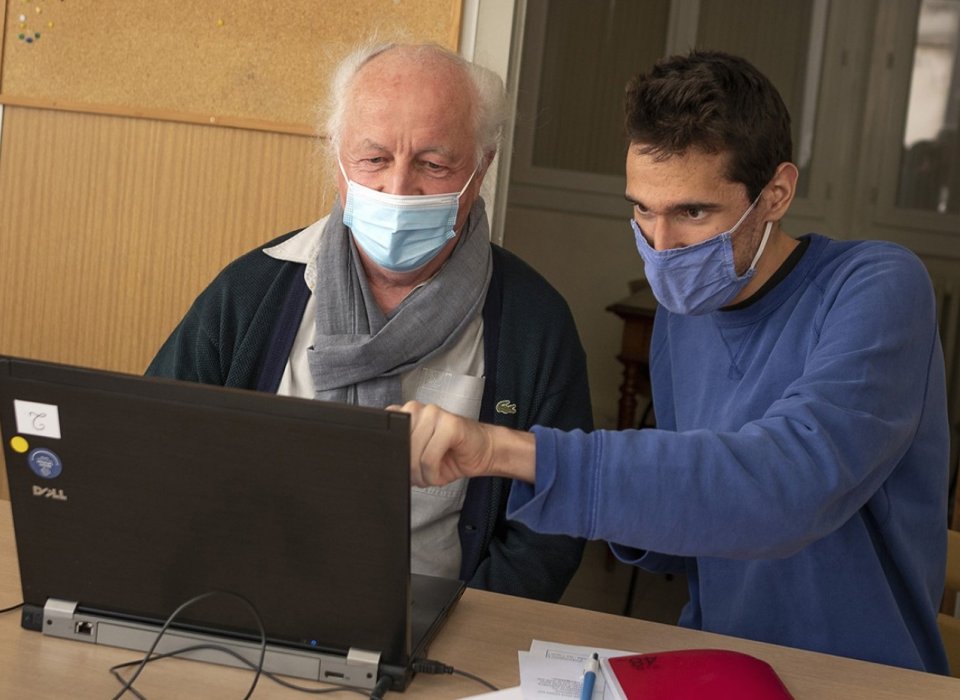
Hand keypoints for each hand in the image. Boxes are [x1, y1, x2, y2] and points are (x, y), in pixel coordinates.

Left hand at [387, 401, 535, 486]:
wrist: (483, 451)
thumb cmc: (451, 454)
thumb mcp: (418, 455)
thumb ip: (402, 452)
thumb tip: (385, 465)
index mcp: (407, 414)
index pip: (384, 430)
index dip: (389, 453)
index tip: (396, 467)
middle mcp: (418, 409)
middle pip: (399, 446)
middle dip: (407, 469)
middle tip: (419, 478)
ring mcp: (435, 413)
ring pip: (413, 453)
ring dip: (422, 474)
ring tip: (431, 476)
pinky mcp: (450, 423)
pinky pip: (430, 457)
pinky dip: (433, 473)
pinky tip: (440, 473)